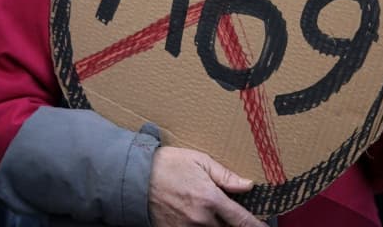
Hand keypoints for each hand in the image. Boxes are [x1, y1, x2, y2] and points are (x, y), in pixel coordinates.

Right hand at [148, 147, 266, 226]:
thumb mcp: (200, 161)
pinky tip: (197, 219)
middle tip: (232, 215)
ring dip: (217, 226)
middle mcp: (201, 219)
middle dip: (233, 225)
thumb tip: (247, 185)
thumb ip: (225, 176)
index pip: (241, 220)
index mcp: (211, 199)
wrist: (134, 177)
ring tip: (211, 215)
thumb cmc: (167, 165)